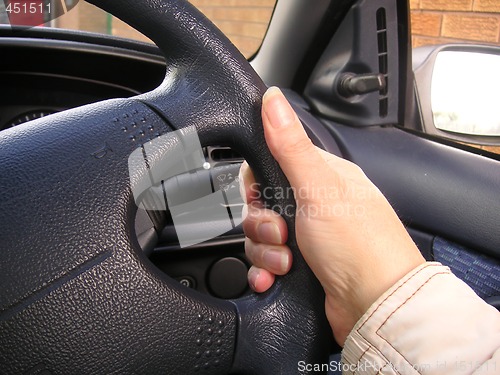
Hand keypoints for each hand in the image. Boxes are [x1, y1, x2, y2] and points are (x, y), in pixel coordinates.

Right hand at [240, 87, 424, 344]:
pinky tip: (274, 278)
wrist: (377, 306)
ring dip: (265, 252)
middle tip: (281, 233)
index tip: (262, 197)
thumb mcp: (320, 188)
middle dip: (261, 224)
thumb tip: (274, 99)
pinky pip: (267, 262)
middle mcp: (314, 205)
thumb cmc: (360, 244)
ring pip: (261, 236)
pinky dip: (265, 271)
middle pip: (260, 204)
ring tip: (287, 262)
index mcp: (321, 177)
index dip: (257, 183)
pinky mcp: (302, 265)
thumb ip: (291, 145)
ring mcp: (308, 237)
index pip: (270, 166)